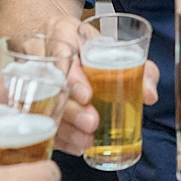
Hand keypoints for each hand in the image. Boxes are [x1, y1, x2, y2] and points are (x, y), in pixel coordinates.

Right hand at [37, 13, 154, 157]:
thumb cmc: (83, 43)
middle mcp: (42, 54)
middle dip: (71, 109)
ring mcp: (31, 77)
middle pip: (50, 85)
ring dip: (64, 127)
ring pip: (39, 105)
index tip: (87, 95)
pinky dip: (58, 136)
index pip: (62, 53)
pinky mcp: (30, 98)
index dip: (74, 77)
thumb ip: (138, 67)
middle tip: (92, 123)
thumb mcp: (111, 45)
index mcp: (62, 34)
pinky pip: (39, 120)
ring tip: (86, 141)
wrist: (52, 36)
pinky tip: (75, 146)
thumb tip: (150, 95)